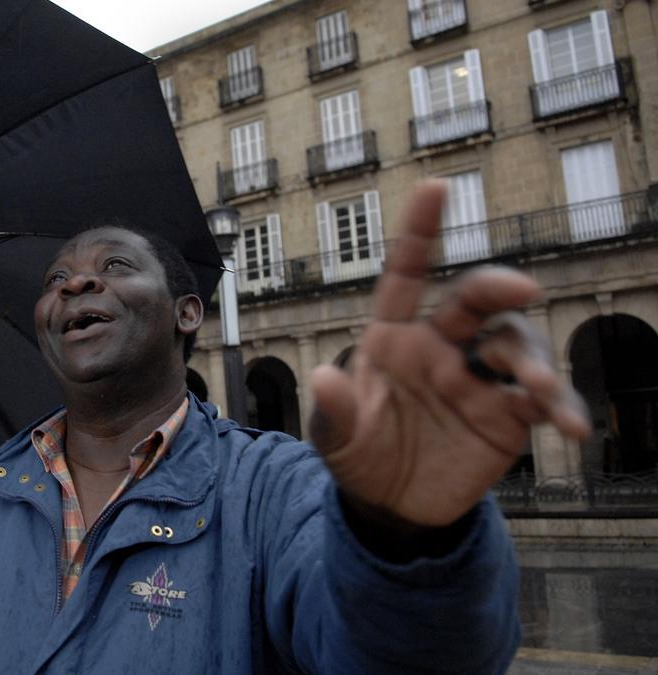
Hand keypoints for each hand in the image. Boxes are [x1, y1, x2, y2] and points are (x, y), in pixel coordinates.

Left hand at [309, 181, 589, 527]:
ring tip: (537, 388)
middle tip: (521, 290)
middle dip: (498, 287)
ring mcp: (479, 378)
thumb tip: (324, 376)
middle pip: (475, 301)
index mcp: (392, 338)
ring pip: (517, 346)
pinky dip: (561, 407)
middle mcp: (441, 347)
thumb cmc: (358, 456)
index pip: (406, 274)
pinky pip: (543, 400)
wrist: (392, 508)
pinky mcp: (508, 414)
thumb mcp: (335, 439)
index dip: (420, 230)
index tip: (437, 187)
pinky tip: (571, 426)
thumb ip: (334, 410)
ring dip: (534, 361)